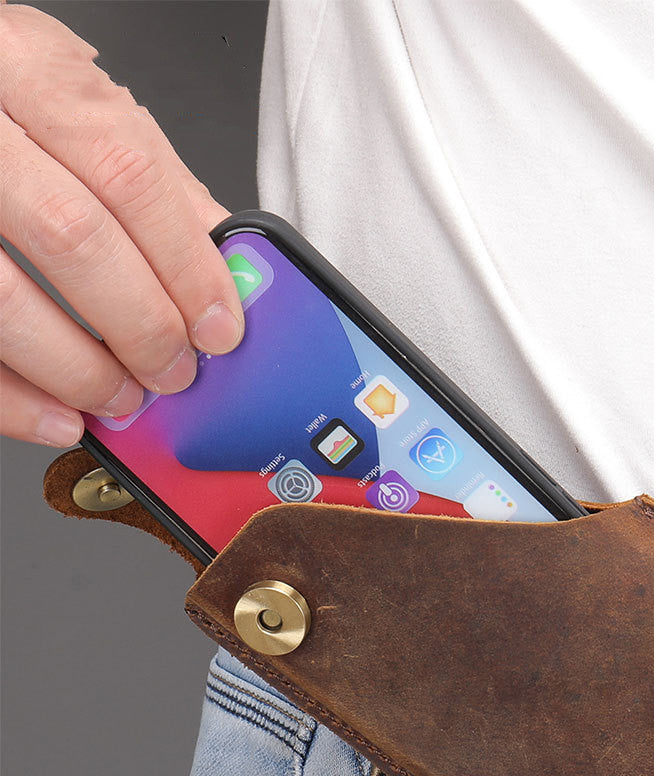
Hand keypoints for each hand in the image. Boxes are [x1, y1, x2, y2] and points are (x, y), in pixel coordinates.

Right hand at [0, 4, 243, 446]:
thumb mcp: (68, 98)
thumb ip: (144, 172)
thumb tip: (221, 256)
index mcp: (29, 70)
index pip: (129, 174)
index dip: (186, 264)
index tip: (220, 327)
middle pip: (74, 237)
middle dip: (142, 323)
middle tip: (175, 370)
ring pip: (3, 296)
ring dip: (78, 368)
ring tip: (122, 397)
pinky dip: (11, 396)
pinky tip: (57, 416)